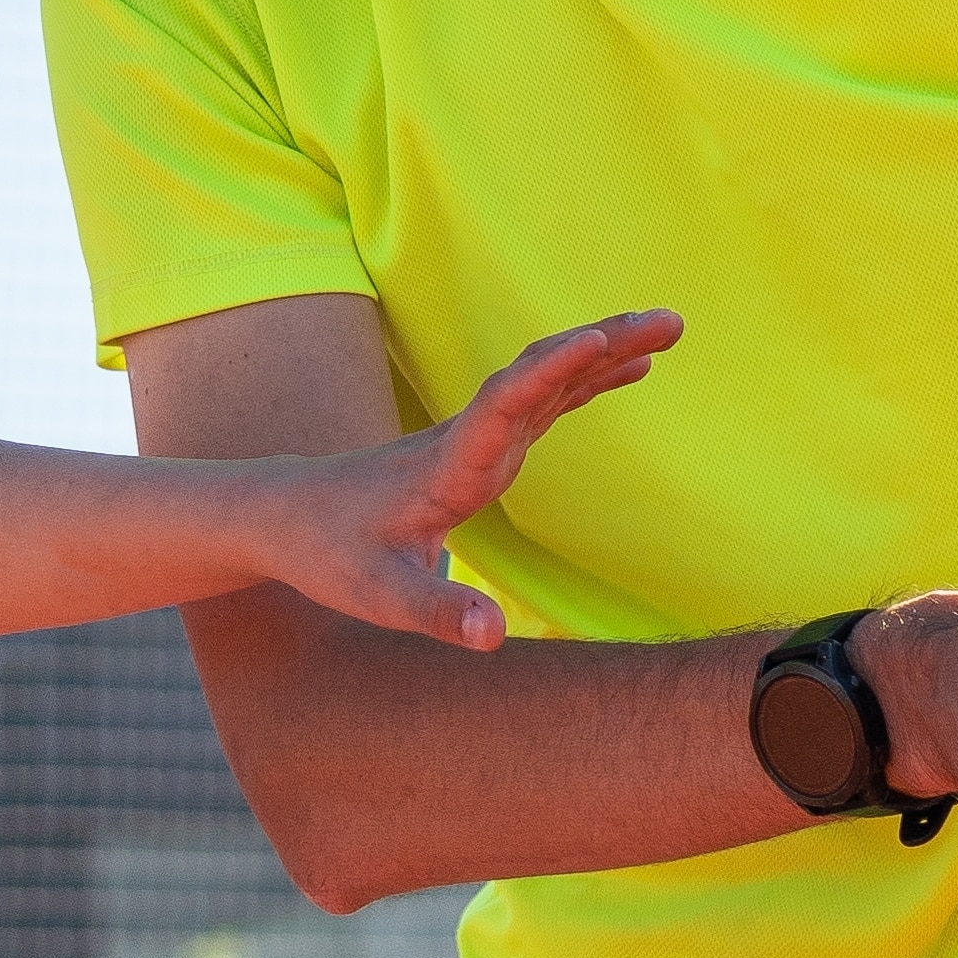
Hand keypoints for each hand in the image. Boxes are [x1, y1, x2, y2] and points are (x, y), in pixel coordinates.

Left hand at [273, 314, 682, 651]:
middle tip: (672, 321)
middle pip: (541, 376)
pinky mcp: (480, 449)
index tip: (598, 340)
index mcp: (446, 465)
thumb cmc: (329, 554)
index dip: (552, 371)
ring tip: (669, 330)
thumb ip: (438, 614)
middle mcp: (467, 440)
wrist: (284, 517)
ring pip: (547, 381)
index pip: (504, 405)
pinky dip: (587, 382)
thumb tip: (493, 637)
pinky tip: (628, 372)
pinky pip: (543, 403)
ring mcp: (476, 439)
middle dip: (605, 343)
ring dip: (606, 352)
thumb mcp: (379, 596)